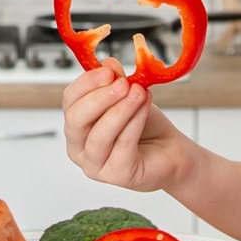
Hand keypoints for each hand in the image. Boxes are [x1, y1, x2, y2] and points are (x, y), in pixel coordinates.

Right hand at [61, 63, 194, 192]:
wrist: (170, 149)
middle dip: (100, 98)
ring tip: (138, 93)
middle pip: (76, 120)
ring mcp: (95, 165)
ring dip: (120, 110)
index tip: (108, 70)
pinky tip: (144, 108)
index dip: (86, 83)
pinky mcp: (116, 175)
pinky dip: (134, 123)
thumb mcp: (129, 96)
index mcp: (77, 125)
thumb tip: (108, 64)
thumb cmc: (145, 126)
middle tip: (122, 84)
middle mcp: (79, 147)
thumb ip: (116, 82)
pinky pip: (122, 146)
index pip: (70, 101)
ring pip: (99, 136)